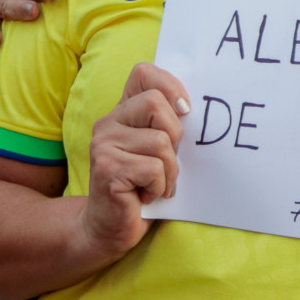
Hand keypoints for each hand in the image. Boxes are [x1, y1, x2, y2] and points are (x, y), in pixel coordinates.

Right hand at [79, 63, 189, 259]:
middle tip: (166, 161)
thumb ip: (169, 124)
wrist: (110, 227)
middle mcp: (108, 122)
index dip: (170, 86)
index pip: (144, 73)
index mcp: (123, 112)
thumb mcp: (160, 148)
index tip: (185, 111)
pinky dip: (160, 186)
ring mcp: (103, 144)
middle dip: (175, 136)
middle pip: (156, 104)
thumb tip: (195, 106)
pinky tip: (145, 196)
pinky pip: (154, 168)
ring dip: (169, 170)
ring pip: (160, 141)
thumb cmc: (143, 185)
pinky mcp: (106, 168)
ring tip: (155, 183)